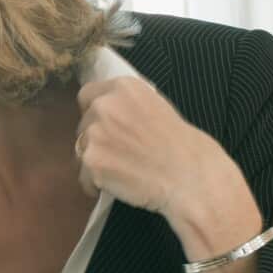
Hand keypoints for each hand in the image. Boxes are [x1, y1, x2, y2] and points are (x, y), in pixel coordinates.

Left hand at [73, 77, 254, 228]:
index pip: (87, 94)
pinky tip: (120, 185)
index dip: (94, 112)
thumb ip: (127, 106)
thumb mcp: (157, 107)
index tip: (105, 126)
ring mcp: (95, 133)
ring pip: (81, 150)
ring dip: (96, 161)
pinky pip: (84, 176)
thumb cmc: (183, 146)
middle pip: (83, 123)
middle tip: (121, 153)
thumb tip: (105, 113)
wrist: (191, 177)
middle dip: (96, 138)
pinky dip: (96, 184)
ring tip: (123, 171)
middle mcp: (104, 105)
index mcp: (123, 87)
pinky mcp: (91, 160)